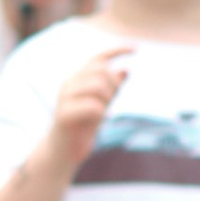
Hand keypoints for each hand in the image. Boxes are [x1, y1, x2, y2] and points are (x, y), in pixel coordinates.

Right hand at [47, 38, 135, 173]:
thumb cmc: (83, 127)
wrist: (63, 152)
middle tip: (112, 103)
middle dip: (114, 86)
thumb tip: (126, 70)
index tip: (136, 48)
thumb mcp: (103, 104)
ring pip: (97, 86)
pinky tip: (101, 120)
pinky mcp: (64, 114)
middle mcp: (69, 84)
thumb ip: (112, 88)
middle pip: (101, 72)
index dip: (117, 50)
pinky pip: (92, 106)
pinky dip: (102, 112)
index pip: (98, 58)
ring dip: (108, 100)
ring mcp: (64, 98)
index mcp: (78, 79)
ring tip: (104, 113)